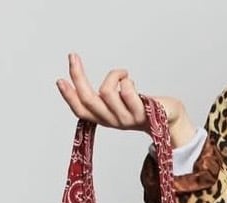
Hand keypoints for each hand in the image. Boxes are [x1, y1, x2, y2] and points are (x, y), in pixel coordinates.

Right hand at [56, 54, 196, 146]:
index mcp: (104, 119)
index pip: (81, 110)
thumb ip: (103, 97)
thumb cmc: (140, 107)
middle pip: (89, 100)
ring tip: (123, 75)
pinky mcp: (140, 113)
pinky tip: (131, 81)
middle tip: (73, 56)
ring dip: (114, 75)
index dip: (69, 96)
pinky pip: (126, 89)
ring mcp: (126, 119)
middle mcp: (113, 121)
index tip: (60, 79)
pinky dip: (125, 78)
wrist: (167, 118)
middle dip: (78, 76)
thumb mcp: (117, 103)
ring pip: (107, 91)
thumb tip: (80, 79)